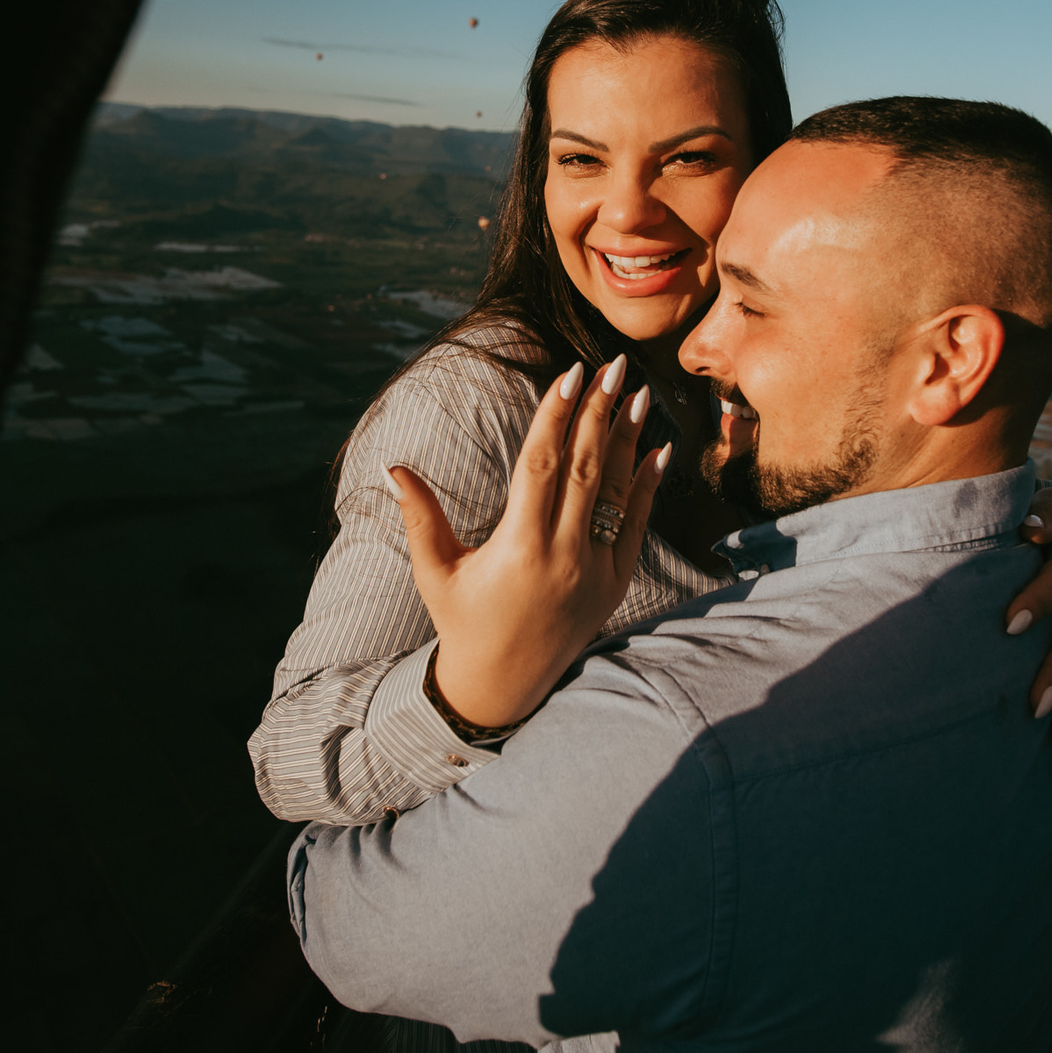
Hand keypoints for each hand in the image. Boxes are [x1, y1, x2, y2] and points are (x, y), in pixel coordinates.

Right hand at [384, 356, 667, 728]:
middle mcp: (563, 556)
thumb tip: (392, 467)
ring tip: (637, 395)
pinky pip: (637, 524)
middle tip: (613, 367)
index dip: (556, 416)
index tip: (569, 373)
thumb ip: (419, 517)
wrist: (505, 685)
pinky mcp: (616, 583)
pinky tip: (658, 447)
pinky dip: (648, 485)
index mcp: (518, 548)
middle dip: (599, 411)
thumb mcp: (435, 571)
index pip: (541, 465)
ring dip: (628, 439)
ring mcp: (595, 570)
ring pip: (616, 491)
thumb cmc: (463, 621)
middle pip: (585, 468)